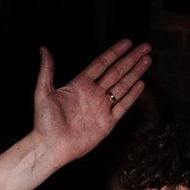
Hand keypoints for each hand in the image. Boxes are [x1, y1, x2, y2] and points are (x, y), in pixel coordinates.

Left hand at [31, 40, 151, 169]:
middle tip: (145, 47)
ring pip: (123, 86)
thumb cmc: (43, 123)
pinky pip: (123, 106)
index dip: (115, 53)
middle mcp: (93, 94)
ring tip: (147, 60)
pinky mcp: (107, 123)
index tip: (128, 42)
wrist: (50, 147)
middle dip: (131, 59)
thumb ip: (47, 70)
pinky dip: (132, 95)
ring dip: (135, 73)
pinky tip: (141, 84)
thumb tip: (43, 49)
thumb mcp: (42, 93)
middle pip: (117, 72)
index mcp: (79, 85)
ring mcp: (101, 108)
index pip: (101, 64)